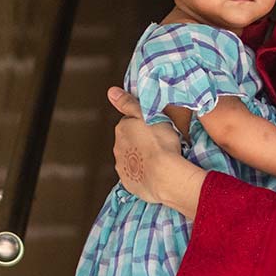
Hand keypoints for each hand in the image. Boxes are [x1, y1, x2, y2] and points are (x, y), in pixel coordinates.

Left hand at [109, 88, 183, 204]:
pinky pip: (136, 176)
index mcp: (122, 129)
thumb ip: (128, 102)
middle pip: (129, 141)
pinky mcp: (129, 183)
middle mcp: (118, 148)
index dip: (143, 124)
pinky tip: (155, 173)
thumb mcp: (148, 114)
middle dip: (140, 141)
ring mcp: (123, 167)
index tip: (155, 127)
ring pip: (132, 159)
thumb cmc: (161, 143)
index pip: (130, 122)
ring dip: (141, 158)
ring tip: (159, 159)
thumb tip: (111, 91)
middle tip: (159, 143)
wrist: (164, 175)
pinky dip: (143, 174)